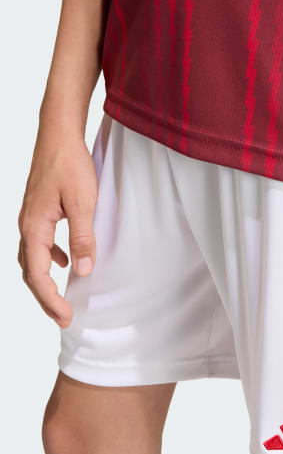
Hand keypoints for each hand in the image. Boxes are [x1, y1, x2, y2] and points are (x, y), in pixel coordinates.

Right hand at [18, 130, 96, 327]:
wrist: (59, 135)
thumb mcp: (84, 204)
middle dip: (45, 297)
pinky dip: (49, 258)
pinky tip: (65, 259)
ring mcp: (30, 218)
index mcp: (34, 227)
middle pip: (29, 271)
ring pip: (31, 258)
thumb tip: (83, 270)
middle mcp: (26, 225)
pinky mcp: (39, 211)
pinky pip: (39, 243)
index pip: (36, 274)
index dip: (50, 299)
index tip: (65, 317)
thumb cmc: (70, 165)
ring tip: (62, 297)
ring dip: (45, 280)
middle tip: (63, 317)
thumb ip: (84, 238)